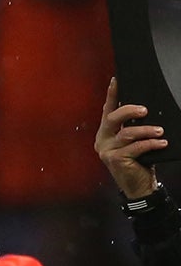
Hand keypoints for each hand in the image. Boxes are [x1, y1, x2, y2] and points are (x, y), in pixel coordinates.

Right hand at [97, 77, 164, 199]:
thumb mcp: (135, 141)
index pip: (108, 110)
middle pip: (113, 118)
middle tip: (145, 110)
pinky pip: (136, 147)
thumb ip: (134, 128)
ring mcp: (107, 151)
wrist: (138, 186)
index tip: (116, 80)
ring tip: (160, 132)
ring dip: (146, 130)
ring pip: (127, 133)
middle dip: (129, 111)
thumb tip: (146, 111)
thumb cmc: (138, 161)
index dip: (112, 95)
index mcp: (106, 133)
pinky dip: (151, 144)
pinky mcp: (116, 160)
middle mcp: (103, 140)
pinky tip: (161, 144)